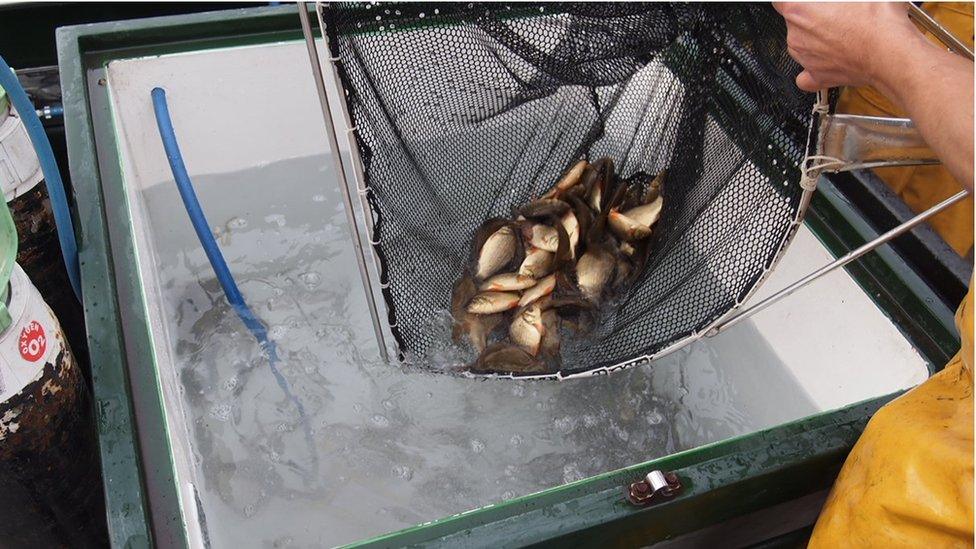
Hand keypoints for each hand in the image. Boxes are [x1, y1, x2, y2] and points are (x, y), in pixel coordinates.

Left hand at [773, 2, 926, 91]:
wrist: (891, 52)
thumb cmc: (877, 20)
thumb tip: (839, 1)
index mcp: (799, 11)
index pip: (780, 1)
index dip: (798, 1)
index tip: (810, 3)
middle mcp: (796, 37)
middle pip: (793, 22)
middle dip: (811, 16)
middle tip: (837, 13)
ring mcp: (804, 59)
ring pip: (800, 45)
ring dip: (814, 39)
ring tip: (842, 32)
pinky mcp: (816, 77)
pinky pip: (805, 74)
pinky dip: (813, 68)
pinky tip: (827, 59)